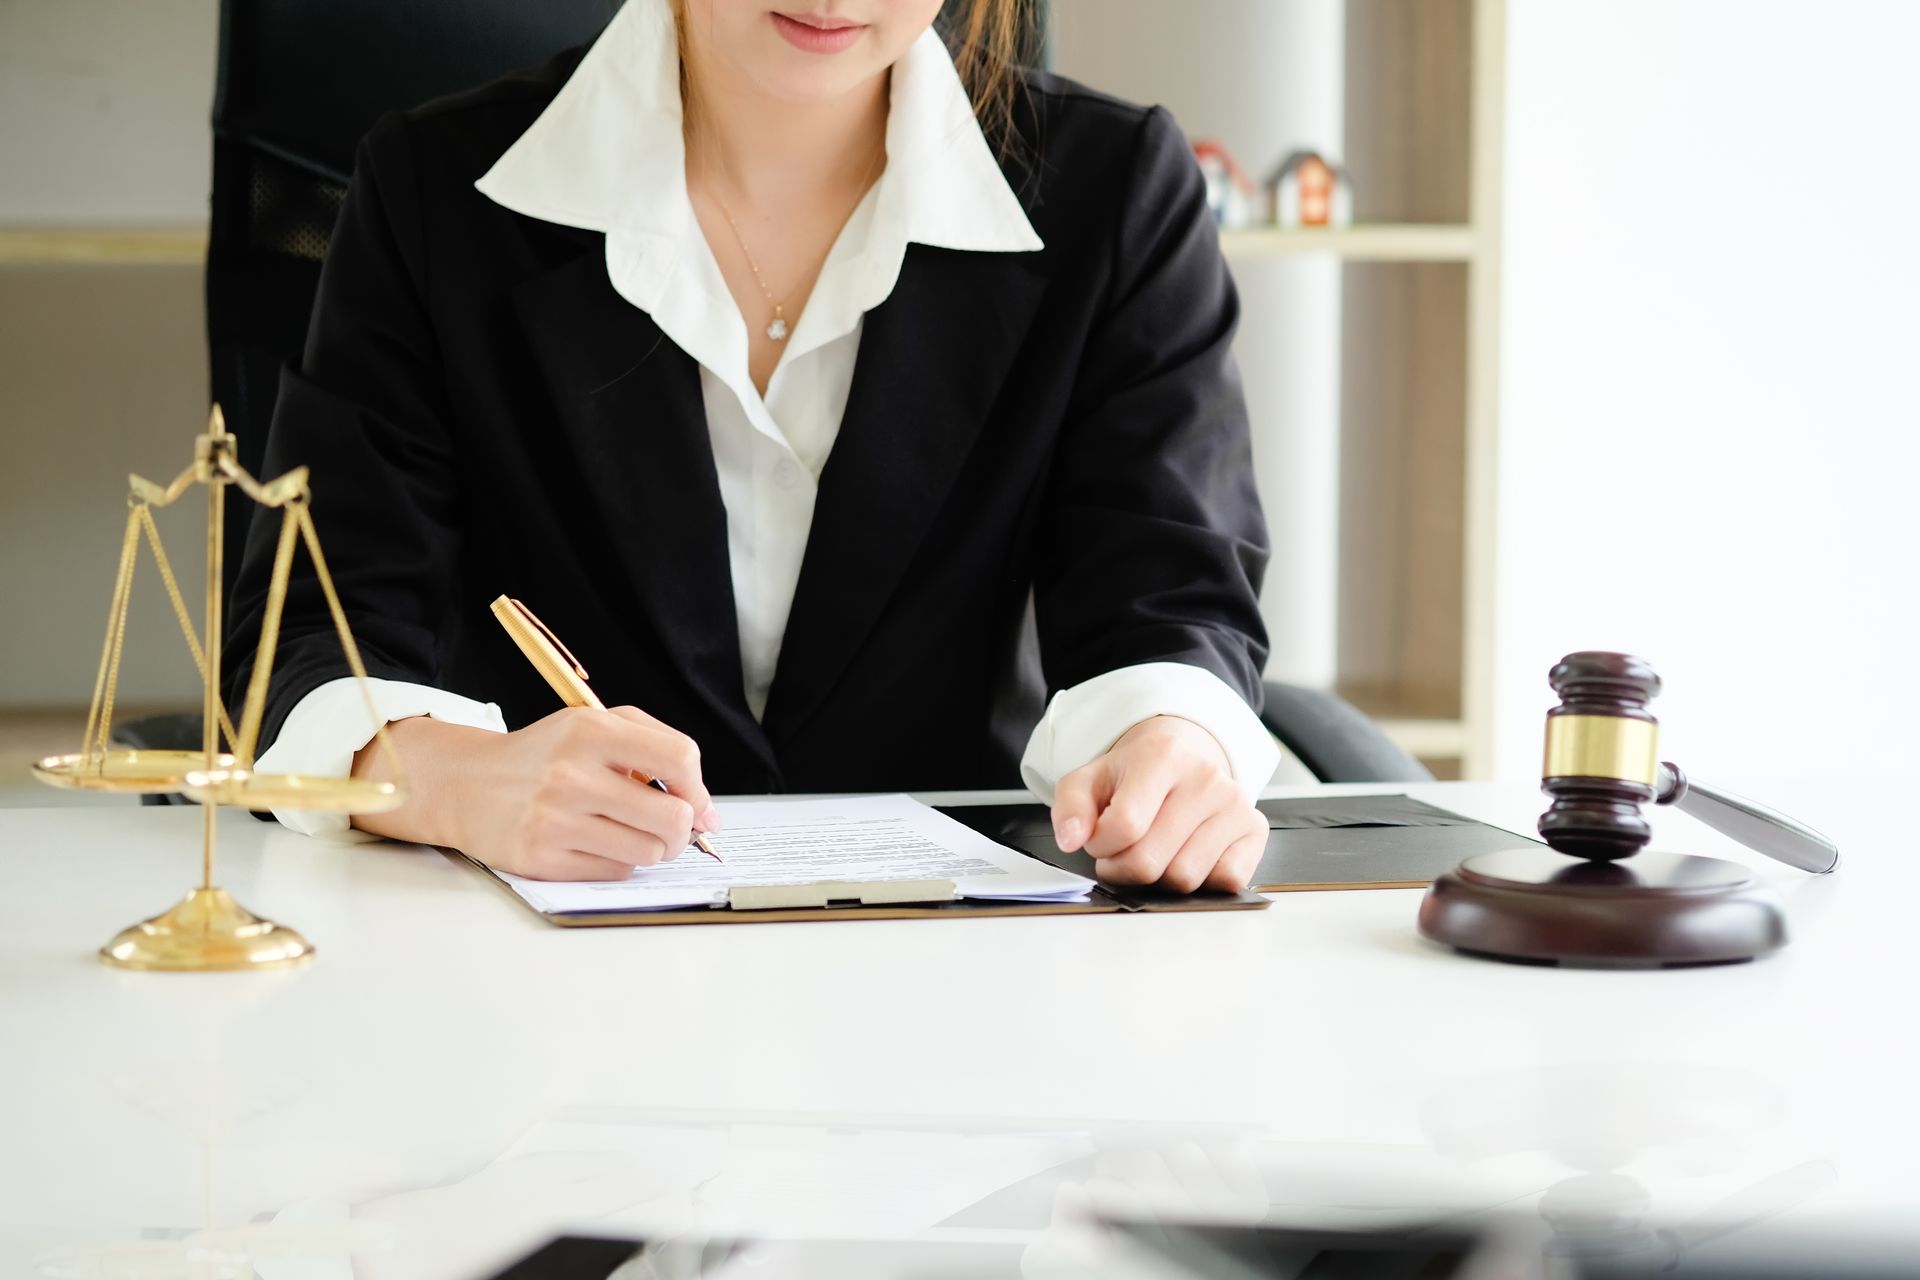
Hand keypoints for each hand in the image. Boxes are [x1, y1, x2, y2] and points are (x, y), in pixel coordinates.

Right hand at [351, 706, 719, 880]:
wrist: (467, 784)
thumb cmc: (546, 756)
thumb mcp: (593, 726)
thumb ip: (656, 748)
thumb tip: (708, 813)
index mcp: (590, 731)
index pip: (679, 757)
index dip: (699, 787)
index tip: (697, 803)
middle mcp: (572, 773)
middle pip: (673, 817)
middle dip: (683, 830)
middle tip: (669, 828)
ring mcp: (555, 819)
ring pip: (649, 851)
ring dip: (652, 848)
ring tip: (629, 833)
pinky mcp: (541, 858)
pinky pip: (616, 871)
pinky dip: (619, 861)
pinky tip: (597, 843)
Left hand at [1050, 715, 1265, 892]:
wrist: (1181, 759)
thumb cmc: (1133, 776)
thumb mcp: (1090, 780)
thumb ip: (1070, 808)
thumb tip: (1071, 839)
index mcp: (1163, 756)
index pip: (1124, 827)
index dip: (1101, 845)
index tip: (1101, 837)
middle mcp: (1206, 777)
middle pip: (1150, 861)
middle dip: (1125, 867)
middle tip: (1123, 850)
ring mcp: (1236, 803)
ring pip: (1185, 878)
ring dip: (1160, 877)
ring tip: (1155, 850)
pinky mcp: (1255, 830)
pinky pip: (1225, 881)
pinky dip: (1202, 881)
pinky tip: (1188, 855)